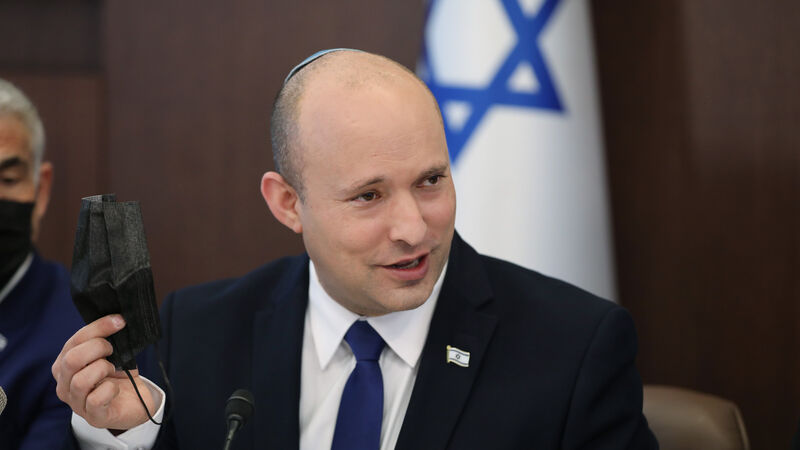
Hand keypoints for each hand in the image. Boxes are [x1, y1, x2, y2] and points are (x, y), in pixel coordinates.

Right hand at [52, 314, 156, 429]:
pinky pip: (96, 399)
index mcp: (64, 365)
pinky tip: (116, 388)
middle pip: (71, 359)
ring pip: (80, 380)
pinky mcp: (93, 416)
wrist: (135, 402)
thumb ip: (106, 339)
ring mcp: (76, 403)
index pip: (74, 341)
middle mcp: (64, 385)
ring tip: (113, 370)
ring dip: (103, 369)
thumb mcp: (111, 354)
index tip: (119, 321)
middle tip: (112, 350)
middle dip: (98, 348)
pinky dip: (110, 389)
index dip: (98, 328)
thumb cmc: (119, 375)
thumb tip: (117, 319)